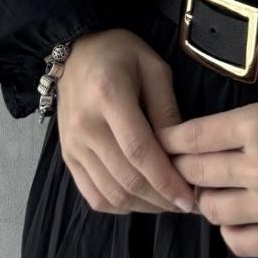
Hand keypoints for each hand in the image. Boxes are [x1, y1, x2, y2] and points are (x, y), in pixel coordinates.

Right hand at [56, 28, 201, 215]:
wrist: (76, 50)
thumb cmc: (120, 53)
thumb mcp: (153, 67)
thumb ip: (167, 109)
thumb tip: (182, 152)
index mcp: (109, 95)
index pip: (139, 150)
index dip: (166, 180)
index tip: (190, 199)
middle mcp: (85, 125)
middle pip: (126, 178)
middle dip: (161, 199)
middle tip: (187, 205)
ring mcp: (72, 145)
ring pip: (110, 193)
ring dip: (143, 207)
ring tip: (169, 204)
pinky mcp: (67, 157)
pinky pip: (93, 195)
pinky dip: (119, 206)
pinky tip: (141, 201)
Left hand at [154, 97, 257, 257]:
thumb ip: (232, 130)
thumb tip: (186, 148)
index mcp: (257, 125)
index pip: (191, 137)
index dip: (169, 141)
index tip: (160, 143)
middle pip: (194, 174)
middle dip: (183, 170)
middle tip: (184, 169)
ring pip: (211, 209)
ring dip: (208, 200)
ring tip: (218, 191)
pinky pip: (237, 241)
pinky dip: (231, 230)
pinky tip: (239, 216)